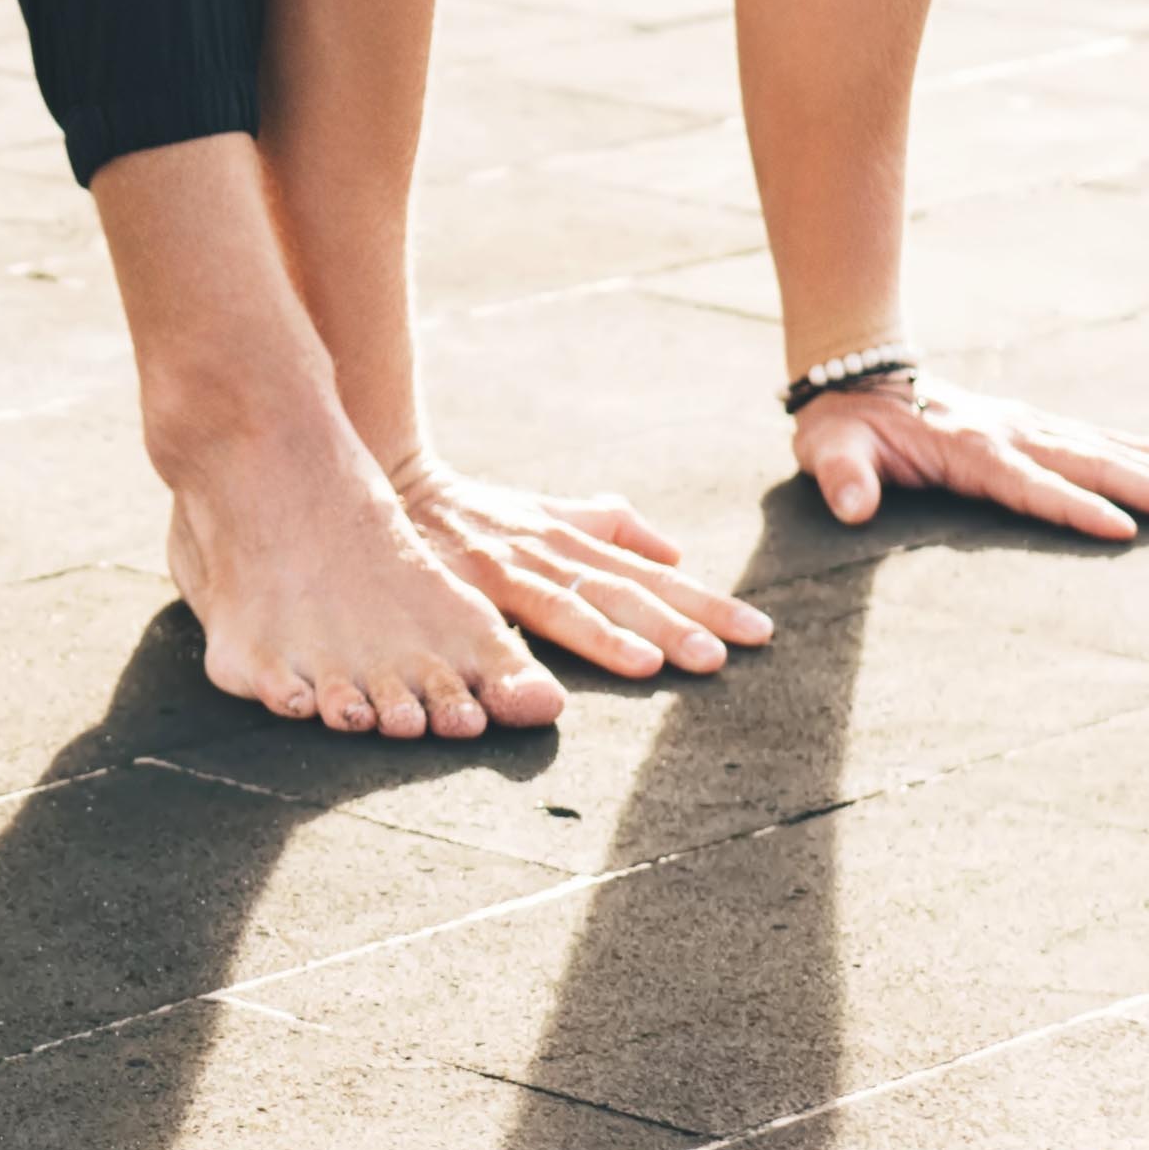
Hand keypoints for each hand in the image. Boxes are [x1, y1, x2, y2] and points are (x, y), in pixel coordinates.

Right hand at [386, 455, 779, 676]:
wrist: (389, 489)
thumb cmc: (472, 512)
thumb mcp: (542, 508)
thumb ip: (607, 522)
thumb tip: (674, 551)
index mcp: (572, 536)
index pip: (652, 574)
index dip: (704, 600)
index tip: (759, 630)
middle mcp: (549, 548)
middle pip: (629, 587)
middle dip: (684, 618)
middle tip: (737, 649)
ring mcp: (510, 566)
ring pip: (582, 600)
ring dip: (633, 631)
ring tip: (683, 660)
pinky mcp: (471, 585)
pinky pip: (517, 616)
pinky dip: (557, 632)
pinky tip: (583, 654)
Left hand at [794, 372, 1148, 541]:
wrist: (855, 375)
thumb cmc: (842, 427)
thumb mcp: (829, 451)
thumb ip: (841, 478)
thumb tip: (852, 506)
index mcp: (970, 449)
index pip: (1030, 485)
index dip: (1073, 508)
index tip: (1124, 530)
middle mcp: (1012, 433)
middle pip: (1093, 466)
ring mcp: (1028, 426)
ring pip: (1109, 451)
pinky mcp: (1035, 425)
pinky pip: (1100, 438)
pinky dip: (1146, 448)